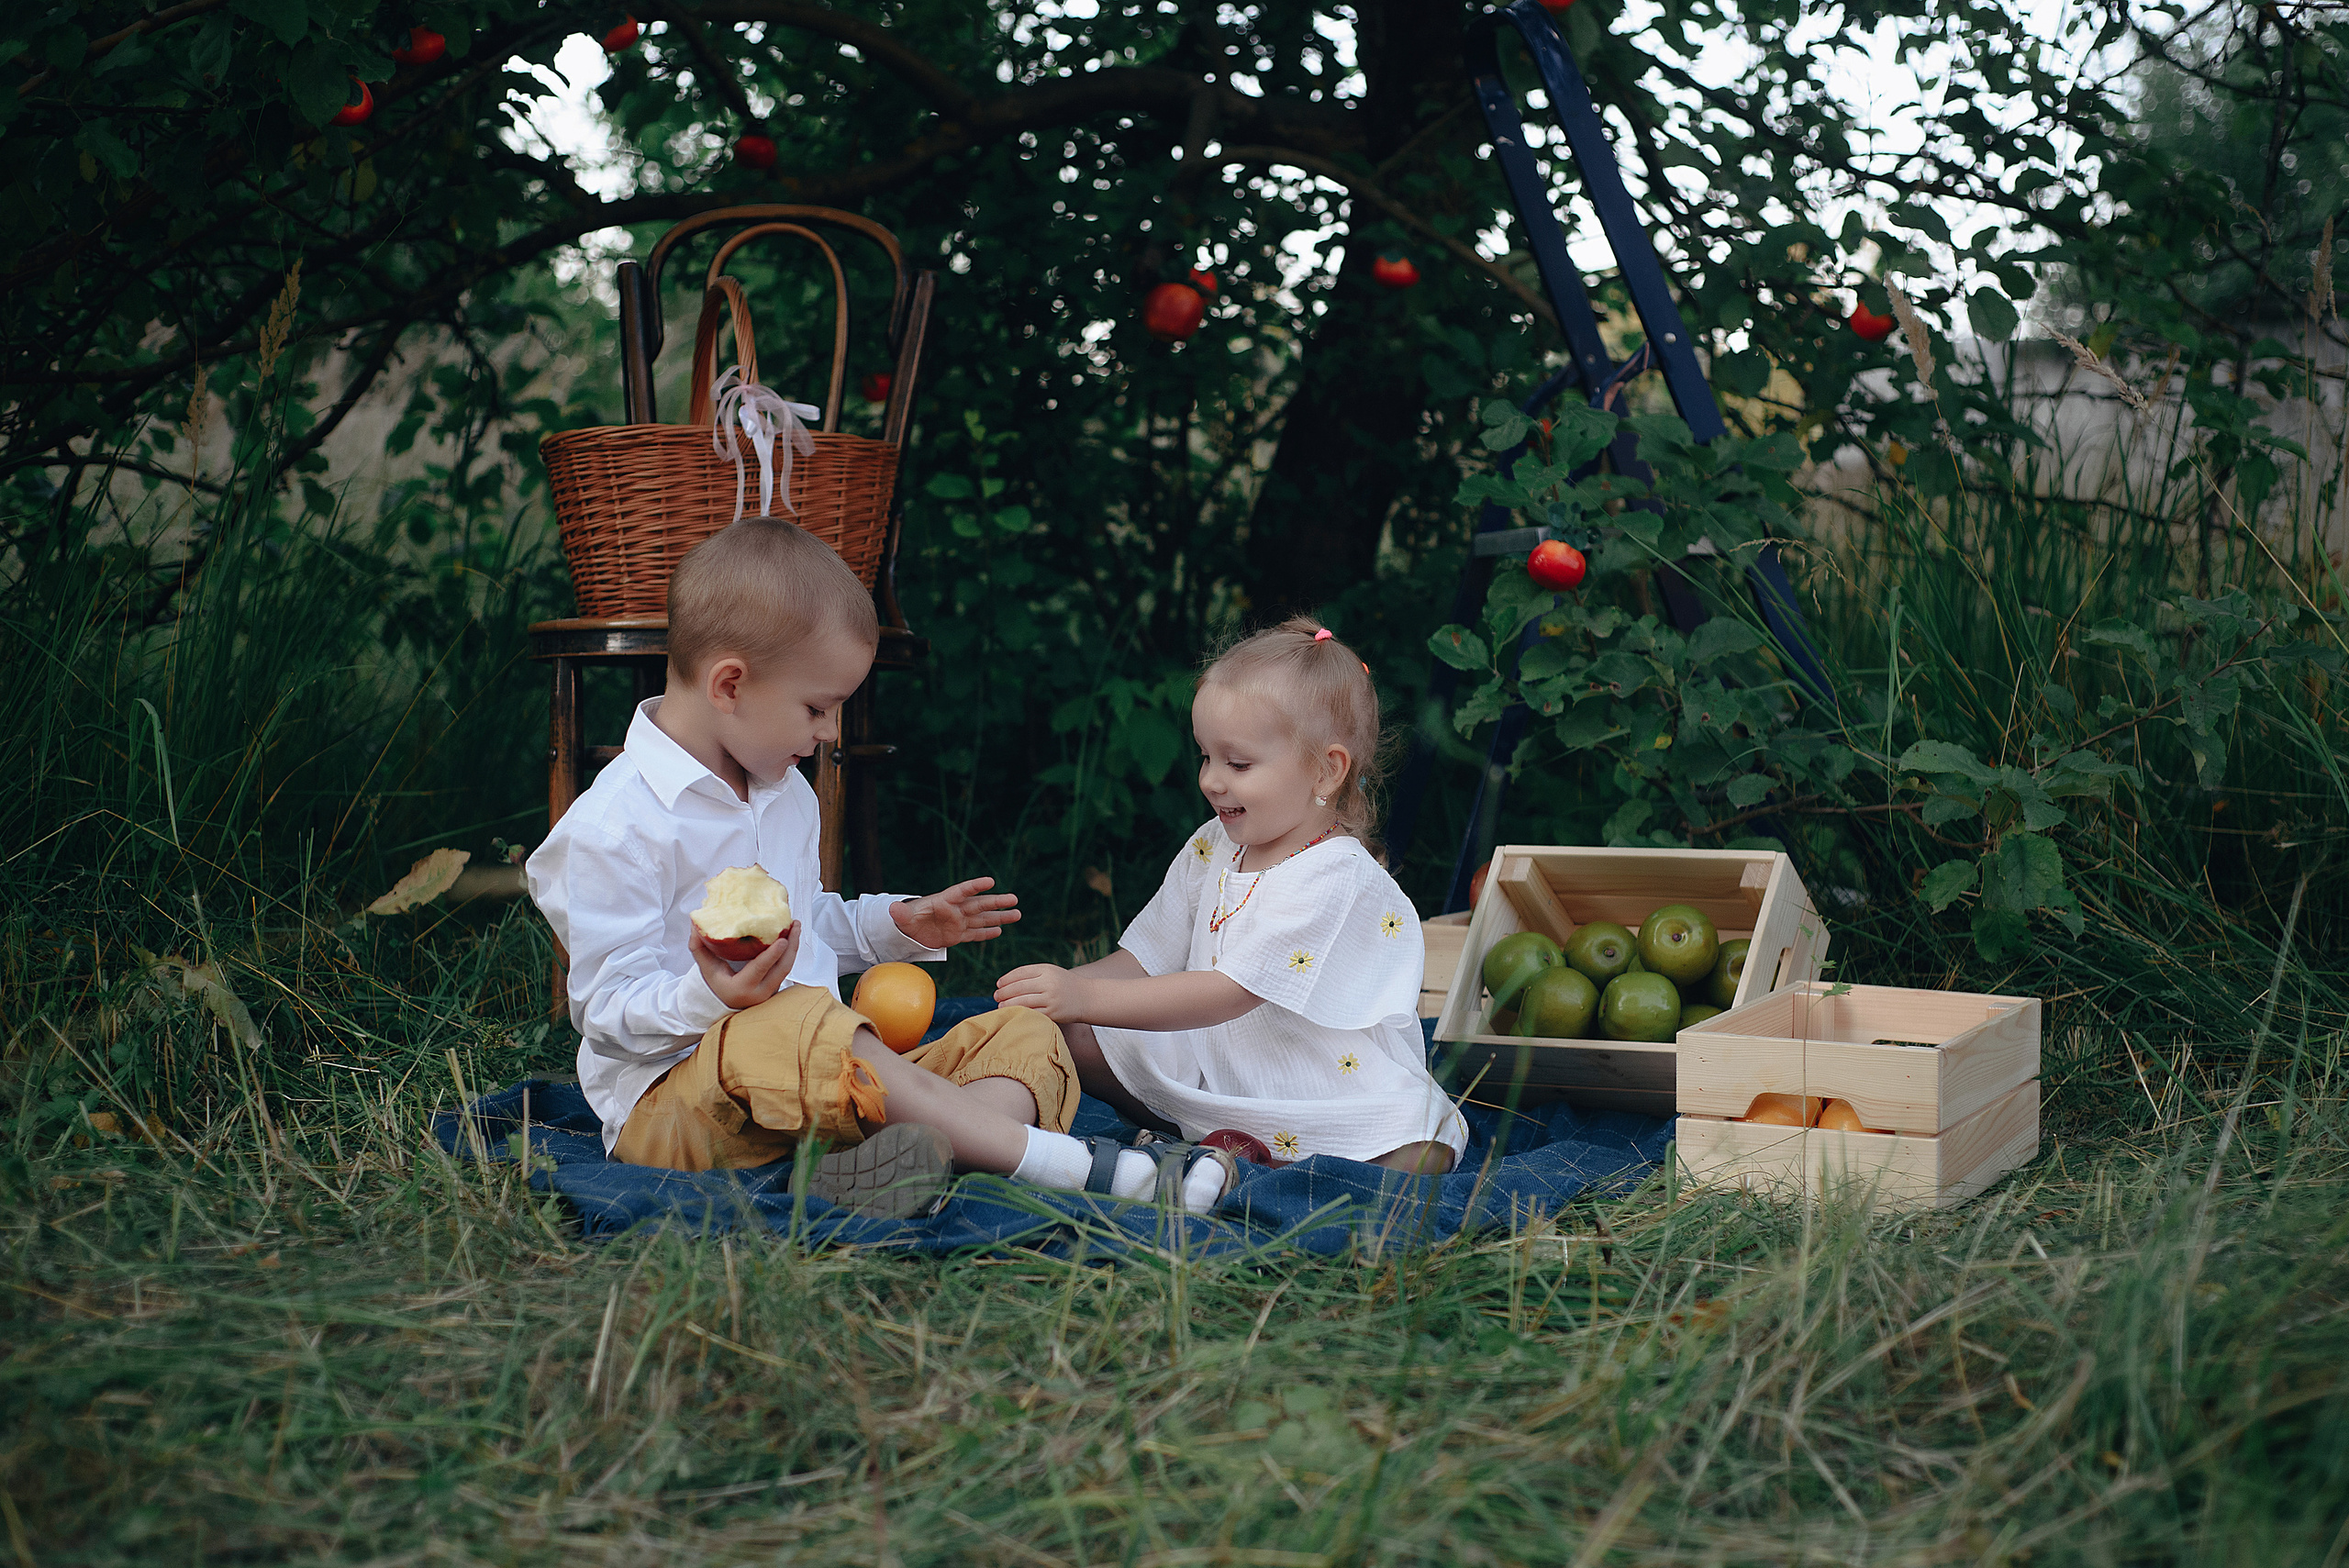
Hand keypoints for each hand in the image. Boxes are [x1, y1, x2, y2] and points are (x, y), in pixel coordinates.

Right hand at [690, 921, 801, 1010]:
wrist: (724, 1003)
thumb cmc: (716, 983)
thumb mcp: (706, 968)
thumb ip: (699, 947)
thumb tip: (694, 924)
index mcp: (742, 988)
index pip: (759, 969)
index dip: (771, 955)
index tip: (782, 940)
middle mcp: (760, 992)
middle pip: (782, 968)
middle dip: (791, 945)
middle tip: (794, 924)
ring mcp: (771, 991)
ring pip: (787, 968)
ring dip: (793, 946)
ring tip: (795, 926)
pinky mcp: (777, 987)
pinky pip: (786, 968)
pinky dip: (789, 952)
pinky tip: (790, 936)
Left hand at [891, 877, 1020, 948]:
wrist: (909, 930)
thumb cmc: (906, 919)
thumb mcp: (902, 917)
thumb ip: (900, 913)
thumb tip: (892, 908)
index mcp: (944, 901)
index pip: (962, 891)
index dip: (976, 886)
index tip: (991, 881)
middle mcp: (955, 910)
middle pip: (979, 905)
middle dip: (996, 902)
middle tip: (1014, 899)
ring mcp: (958, 923)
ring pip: (982, 919)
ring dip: (999, 917)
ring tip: (1017, 914)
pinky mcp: (957, 935)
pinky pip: (975, 934)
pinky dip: (986, 933)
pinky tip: (1000, 931)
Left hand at [993, 962, 1086, 1022]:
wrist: (1087, 998)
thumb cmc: (1064, 985)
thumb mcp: (1051, 972)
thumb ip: (1032, 974)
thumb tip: (1005, 983)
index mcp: (1047, 970)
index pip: (1021, 972)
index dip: (1006, 978)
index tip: (998, 984)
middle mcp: (1049, 983)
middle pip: (1019, 987)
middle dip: (1004, 992)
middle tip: (996, 996)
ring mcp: (1051, 998)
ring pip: (1023, 1001)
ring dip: (1008, 1004)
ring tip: (1000, 1006)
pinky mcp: (1054, 1013)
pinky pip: (1032, 1013)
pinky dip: (1020, 1014)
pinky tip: (1014, 1014)